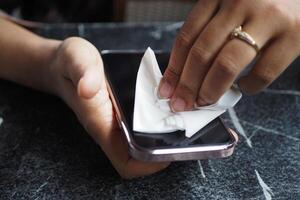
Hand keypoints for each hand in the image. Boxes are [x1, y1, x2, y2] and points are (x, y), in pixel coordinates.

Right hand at [48, 37, 169, 178]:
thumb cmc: (68, 64)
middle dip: (162, 149)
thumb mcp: (76, 59)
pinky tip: (168, 103)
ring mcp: (116, 121)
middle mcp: (111, 127)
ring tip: (181, 117)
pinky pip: (141, 125)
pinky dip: (156, 120)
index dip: (147, 166)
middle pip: (139, 155)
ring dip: (162, 135)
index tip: (168, 154)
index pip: (126, 161)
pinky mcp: (120, 112)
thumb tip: (88, 89)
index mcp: (101, 123)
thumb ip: (83, 73)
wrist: (62, 64)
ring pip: (142, 140)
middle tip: (184, 130)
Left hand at [159, 0, 299, 110]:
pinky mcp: (294, 35)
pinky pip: (263, 71)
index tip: (167, 89)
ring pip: (226, 64)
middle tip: (181, 103)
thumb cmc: (261, 2)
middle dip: (187, 85)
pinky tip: (243, 87)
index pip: (187, 38)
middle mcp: (240, 4)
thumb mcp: (231, 5)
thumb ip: (211, 29)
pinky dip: (249, 86)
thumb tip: (187, 72)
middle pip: (202, 53)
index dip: (174, 68)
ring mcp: (268, 19)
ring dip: (210, 90)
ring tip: (204, 102)